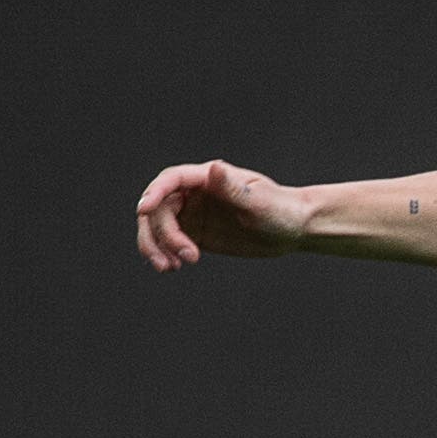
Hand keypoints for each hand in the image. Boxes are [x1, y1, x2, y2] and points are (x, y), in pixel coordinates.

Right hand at [136, 160, 312, 270]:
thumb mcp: (259, 202)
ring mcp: (193, 214)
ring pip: (158, 227)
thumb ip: (233, 189)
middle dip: (159, 233)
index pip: (172, 180)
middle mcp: (195, 193)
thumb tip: (214, 169)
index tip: (143, 210)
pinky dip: (165, 254)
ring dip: (156, 246)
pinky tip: (175, 267)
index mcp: (208, 178)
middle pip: (158, 208)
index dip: (154, 193)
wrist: (293, 229)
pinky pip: (169, 242)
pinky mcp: (195, 234)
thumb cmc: (281, 210)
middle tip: (181, 258)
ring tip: (171, 267)